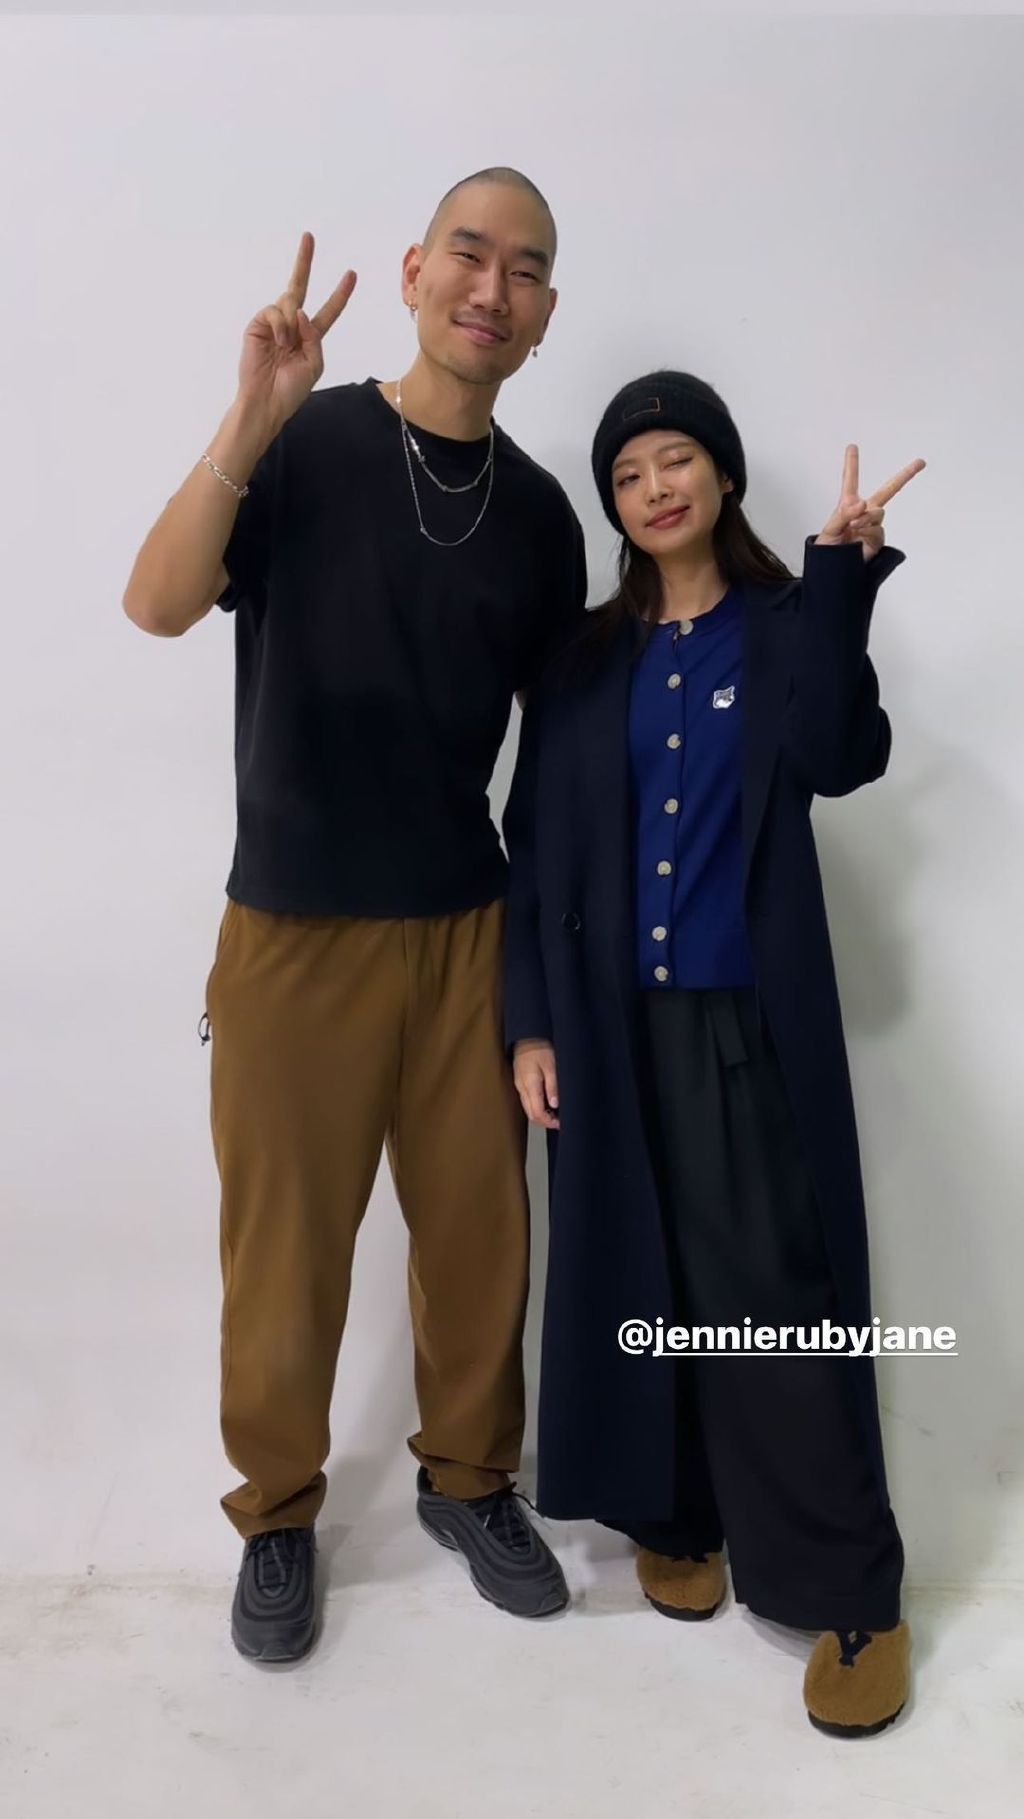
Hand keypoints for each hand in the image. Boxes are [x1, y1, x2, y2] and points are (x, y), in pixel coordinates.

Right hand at [237, 231, 356, 430]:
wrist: (267, 401)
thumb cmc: (291, 389)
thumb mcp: (314, 364)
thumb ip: (314, 336)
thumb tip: (300, 311)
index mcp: (309, 337)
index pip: (328, 311)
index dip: (340, 294)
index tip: (351, 274)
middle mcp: (292, 325)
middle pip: (299, 288)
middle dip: (304, 261)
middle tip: (309, 236)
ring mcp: (274, 324)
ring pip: (289, 302)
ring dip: (292, 323)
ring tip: (286, 346)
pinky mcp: (258, 324)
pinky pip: (274, 311)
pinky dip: (281, 325)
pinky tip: (278, 342)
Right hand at [513, 1039, 559, 1129]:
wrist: (527, 1035)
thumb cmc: (540, 1048)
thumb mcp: (551, 1066)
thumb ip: (553, 1086)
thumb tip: (555, 1105)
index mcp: (530, 1085)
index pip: (536, 1113)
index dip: (548, 1122)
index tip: (560, 1123)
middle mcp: (522, 1088)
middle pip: (531, 1114)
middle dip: (545, 1121)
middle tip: (559, 1121)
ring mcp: (519, 1085)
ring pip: (528, 1108)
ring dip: (540, 1114)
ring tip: (555, 1113)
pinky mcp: (520, 1082)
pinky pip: (527, 1100)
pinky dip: (536, 1106)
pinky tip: (546, 1102)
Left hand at [815, 444, 925, 561]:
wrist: (833, 570)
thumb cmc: (827, 550)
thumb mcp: (829, 528)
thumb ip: (844, 514)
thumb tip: (862, 504)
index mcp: (848, 505)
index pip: (850, 481)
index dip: (852, 464)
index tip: (852, 447)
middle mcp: (864, 512)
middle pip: (888, 490)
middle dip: (905, 476)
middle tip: (920, 462)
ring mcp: (873, 525)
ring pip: (878, 512)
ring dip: (866, 517)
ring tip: (853, 527)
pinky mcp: (877, 539)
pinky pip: (877, 529)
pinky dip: (868, 530)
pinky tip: (859, 536)